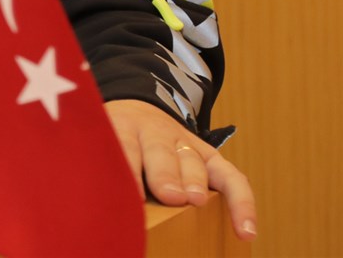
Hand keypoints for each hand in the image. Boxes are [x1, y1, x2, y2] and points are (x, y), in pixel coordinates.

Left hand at [105, 98, 256, 241]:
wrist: (136, 111)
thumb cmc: (113, 142)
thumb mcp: (99, 145)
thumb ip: (100, 168)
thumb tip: (97, 205)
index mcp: (120, 126)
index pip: (122, 144)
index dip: (128, 167)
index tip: (130, 195)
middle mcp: (154, 131)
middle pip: (159, 150)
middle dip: (166, 174)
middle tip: (170, 196)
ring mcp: (185, 142)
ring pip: (192, 159)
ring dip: (195, 181)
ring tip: (197, 201)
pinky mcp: (209, 157)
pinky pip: (231, 177)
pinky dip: (241, 202)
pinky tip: (245, 230)